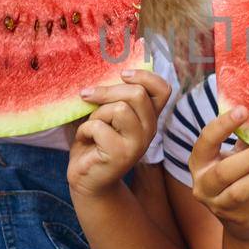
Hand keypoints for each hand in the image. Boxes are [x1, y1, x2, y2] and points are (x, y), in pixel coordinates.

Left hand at [67, 68, 171, 197]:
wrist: (86, 178)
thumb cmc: (93, 141)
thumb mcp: (104, 112)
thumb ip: (111, 95)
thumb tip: (100, 70)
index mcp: (148, 116)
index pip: (163, 89)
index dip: (144, 76)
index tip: (122, 75)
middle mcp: (149, 129)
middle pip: (137, 94)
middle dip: (107, 91)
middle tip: (87, 96)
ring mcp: (138, 144)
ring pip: (118, 109)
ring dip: (96, 115)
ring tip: (90, 128)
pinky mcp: (122, 155)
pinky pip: (99, 127)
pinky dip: (85, 130)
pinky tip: (86, 141)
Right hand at [188, 105, 248, 242]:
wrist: (243, 222)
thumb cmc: (237, 177)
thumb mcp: (233, 156)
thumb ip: (242, 137)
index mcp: (199, 165)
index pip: (205, 142)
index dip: (223, 126)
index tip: (244, 110)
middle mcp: (205, 187)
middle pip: (224, 172)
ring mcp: (224, 206)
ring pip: (242, 189)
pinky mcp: (248, 215)